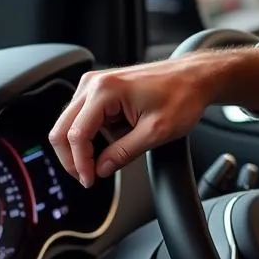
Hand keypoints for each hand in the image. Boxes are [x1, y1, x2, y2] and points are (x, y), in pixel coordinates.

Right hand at [48, 55, 213, 187]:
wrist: (195, 78)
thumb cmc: (182, 96)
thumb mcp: (155, 132)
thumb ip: (123, 153)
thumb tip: (100, 169)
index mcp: (104, 91)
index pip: (75, 135)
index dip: (80, 163)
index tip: (89, 180)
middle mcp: (94, 84)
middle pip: (62, 128)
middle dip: (73, 158)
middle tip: (88, 177)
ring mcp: (95, 85)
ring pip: (70, 124)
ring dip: (83, 146)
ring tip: (107, 159)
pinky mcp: (101, 89)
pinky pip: (84, 117)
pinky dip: (93, 134)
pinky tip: (112, 142)